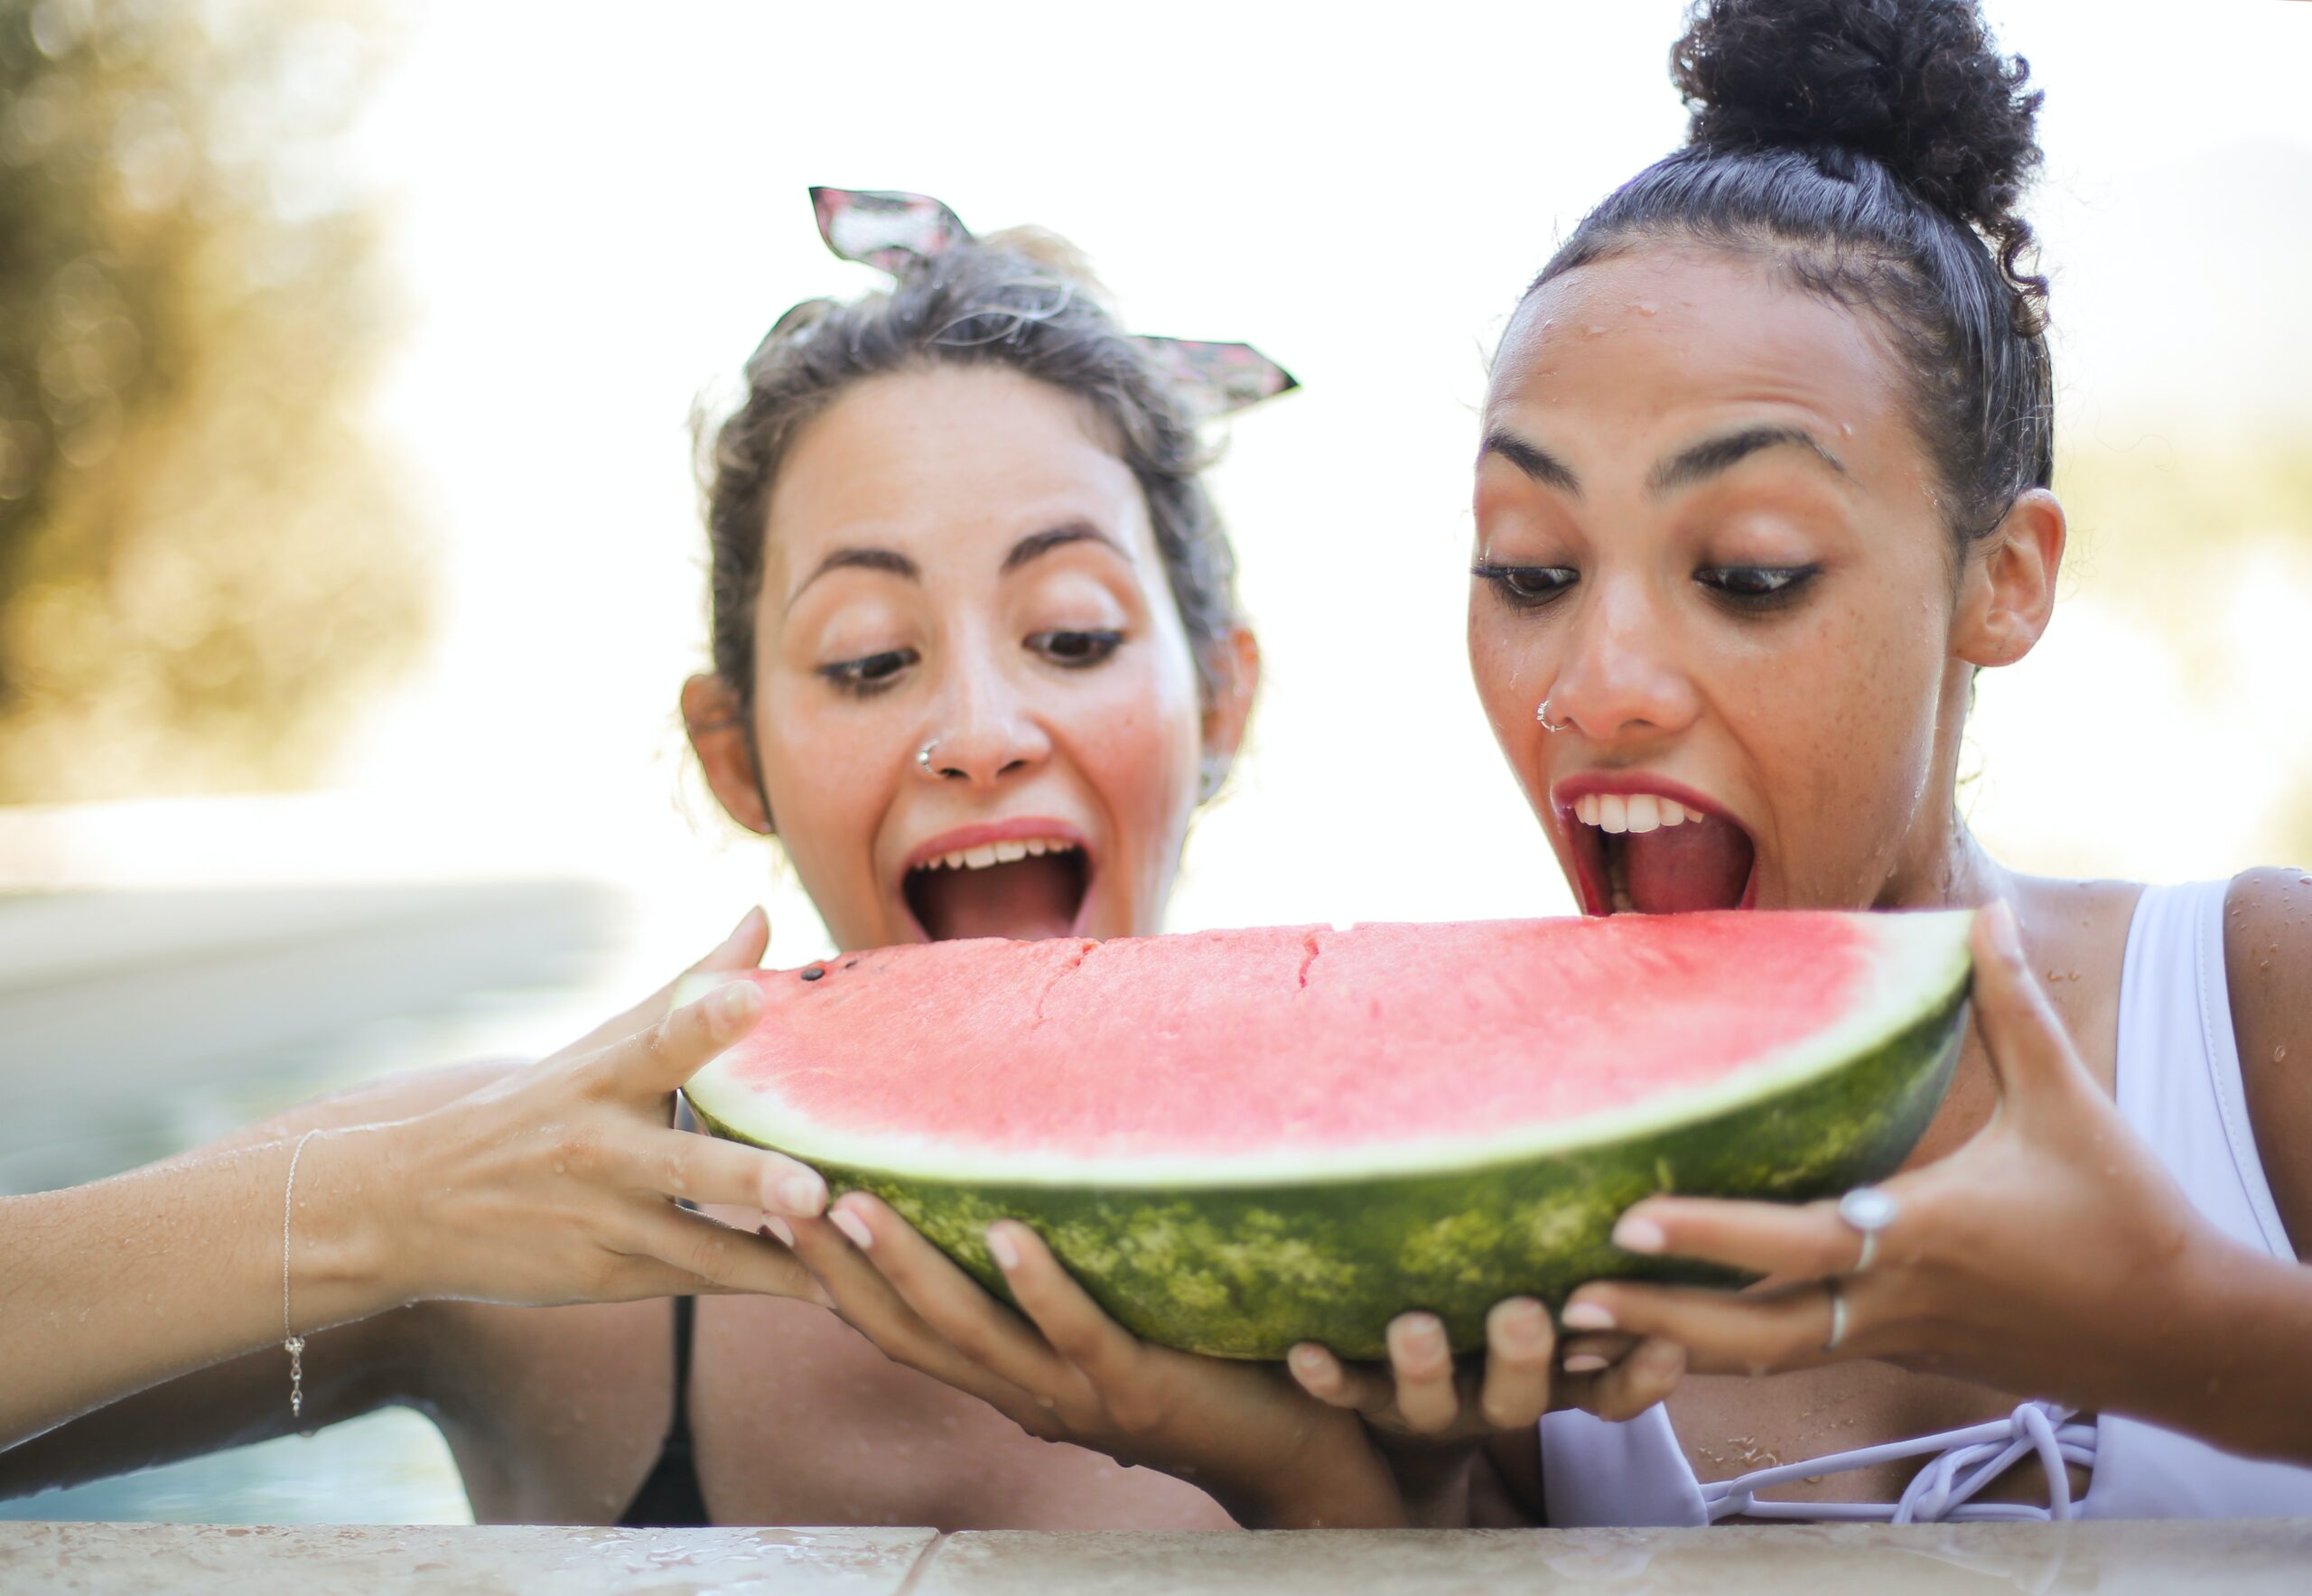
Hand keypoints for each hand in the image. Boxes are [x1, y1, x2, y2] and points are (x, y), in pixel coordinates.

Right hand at [370, 908, 831, 1307]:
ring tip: (850, 1277)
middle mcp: (605, 1150)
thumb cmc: (539, 1109)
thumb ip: (691, 987)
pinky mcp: (609, 1278)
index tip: (755, 998)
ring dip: (777, 1260)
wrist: (415, 1204)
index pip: (659, 1040)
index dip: (706, 1019)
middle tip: (817, 1188)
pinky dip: (760, 1285)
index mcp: (607, 1078)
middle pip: (689, 1165)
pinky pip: (699, 1282)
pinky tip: (831, 1292)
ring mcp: (607, 1221)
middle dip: (753, 1178)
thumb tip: (763, 914)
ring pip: (701, 1246)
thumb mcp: (602, 1044)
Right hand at [785, 1193, 1407, 1527]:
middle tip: (780, 1193)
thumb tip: (1009, 1192)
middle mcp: (1027, 1394)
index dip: (832, 1278)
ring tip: (857, 1203)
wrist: (1300, 1457)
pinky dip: (1039, 1283)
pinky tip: (1006, 1230)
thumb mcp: (1108, 1332)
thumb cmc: (1207, 1373)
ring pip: (973, 1333)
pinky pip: (1078, 1332)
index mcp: (1011, 1381)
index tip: (774, 1206)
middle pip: (909, 1332)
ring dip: (912, 1269)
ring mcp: (1079, 1394)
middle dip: (841, 1267)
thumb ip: (1057, 1288)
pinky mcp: (1141, 1384)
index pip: (899, 1330)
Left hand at [1283, 1303, 1684, 1522]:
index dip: (1639, 1377)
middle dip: (1521, 1356)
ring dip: (1425, 1367)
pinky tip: (1304, 1352)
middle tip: (1523, 1314)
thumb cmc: (1495, 1325)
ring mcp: (1432, 1405)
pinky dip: (1329, 1376)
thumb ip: (1585, 1269)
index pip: (1608, 1389)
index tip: (1667, 1343)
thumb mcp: (1551, 1311)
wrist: (1406, 1418)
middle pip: (1517, 1397)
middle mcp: (1496, 1399)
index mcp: (1550, 1379)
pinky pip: (1348, 1393)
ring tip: (1414, 1326)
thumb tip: (1634, 1187)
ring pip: (1430, 1401)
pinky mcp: (1370, 1400)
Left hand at [1555, 900, 2221, 1411]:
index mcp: (1920, 1235)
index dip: (1710, 1236)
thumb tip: (1984, 915)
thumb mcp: (2071, 1105)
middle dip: (1658, 1324)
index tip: (1627, 1220)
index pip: (1796, 1243)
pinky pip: (1796, 1360)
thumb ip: (2014, 1009)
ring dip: (1674, 1350)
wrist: (2183, 1335)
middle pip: (1753, 1334)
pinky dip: (1726, 1354)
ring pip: (1765, 1361)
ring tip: (1584, 1329)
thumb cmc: (2125, 1213)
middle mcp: (1891, 1298)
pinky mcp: (1899, 1355)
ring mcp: (1891, 1339)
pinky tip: (1667, 1339)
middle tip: (1565, 1299)